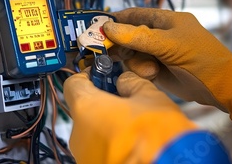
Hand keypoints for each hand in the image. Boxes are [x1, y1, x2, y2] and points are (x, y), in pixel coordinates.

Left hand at [63, 70, 196, 163]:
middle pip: (83, 110)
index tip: (101, 76)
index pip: (73, 84)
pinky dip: (112, 145)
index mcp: (87, 109)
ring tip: (134, 127)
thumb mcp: (150, 97)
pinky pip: (98, 151)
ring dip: (107, 126)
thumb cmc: (158, 135)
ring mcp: (85, 157)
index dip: (88, 76)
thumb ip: (132, 83)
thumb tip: (126, 81)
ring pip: (91, 133)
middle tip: (124, 101)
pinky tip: (133, 144)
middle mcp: (79, 135)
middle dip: (102, 104)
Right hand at [103, 8, 231, 149]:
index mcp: (167, 20)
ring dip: (136, 62)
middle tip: (108, 53)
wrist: (221, 87)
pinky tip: (151, 75)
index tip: (97, 26)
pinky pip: (139, 68)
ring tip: (150, 70)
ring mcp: (159, 53)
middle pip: (130, 36)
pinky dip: (141, 71)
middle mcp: (160, 35)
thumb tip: (108, 27)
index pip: (136, 15)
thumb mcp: (168, 45)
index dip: (117, 19)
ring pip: (133, 54)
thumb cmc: (199, 58)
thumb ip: (138, 37)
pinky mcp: (158, 70)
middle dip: (122, 44)